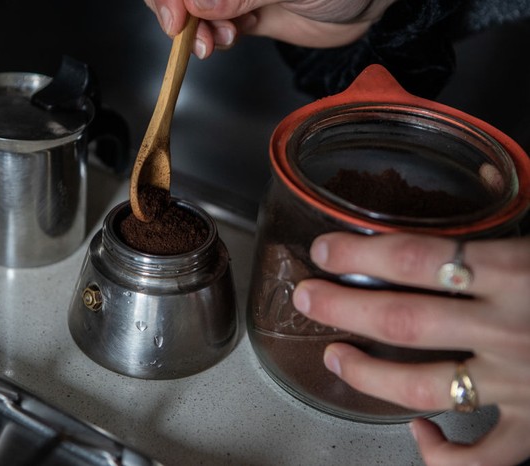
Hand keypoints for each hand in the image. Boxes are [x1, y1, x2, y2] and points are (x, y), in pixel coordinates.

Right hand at [143, 0, 397, 58]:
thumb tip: (198, 4)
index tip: (175, 16)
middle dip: (177, 12)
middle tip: (189, 34)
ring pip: (192, 10)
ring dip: (195, 30)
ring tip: (217, 40)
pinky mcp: (243, 13)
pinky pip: (213, 26)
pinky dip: (213, 37)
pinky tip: (227, 38)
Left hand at [292, 232, 529, 465]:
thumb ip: (497, 235)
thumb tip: (465, 204)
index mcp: (517, 273)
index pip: (415, 259)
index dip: (358, 255)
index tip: (324, 252)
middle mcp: (510, 330)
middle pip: (402, 321)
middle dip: (342, 309)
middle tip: (308, 299)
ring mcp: (521, 383)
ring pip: (423, 387)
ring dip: (367, 375)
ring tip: (334, 357)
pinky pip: (482, 456)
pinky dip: (445, 454)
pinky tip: (420, 433)